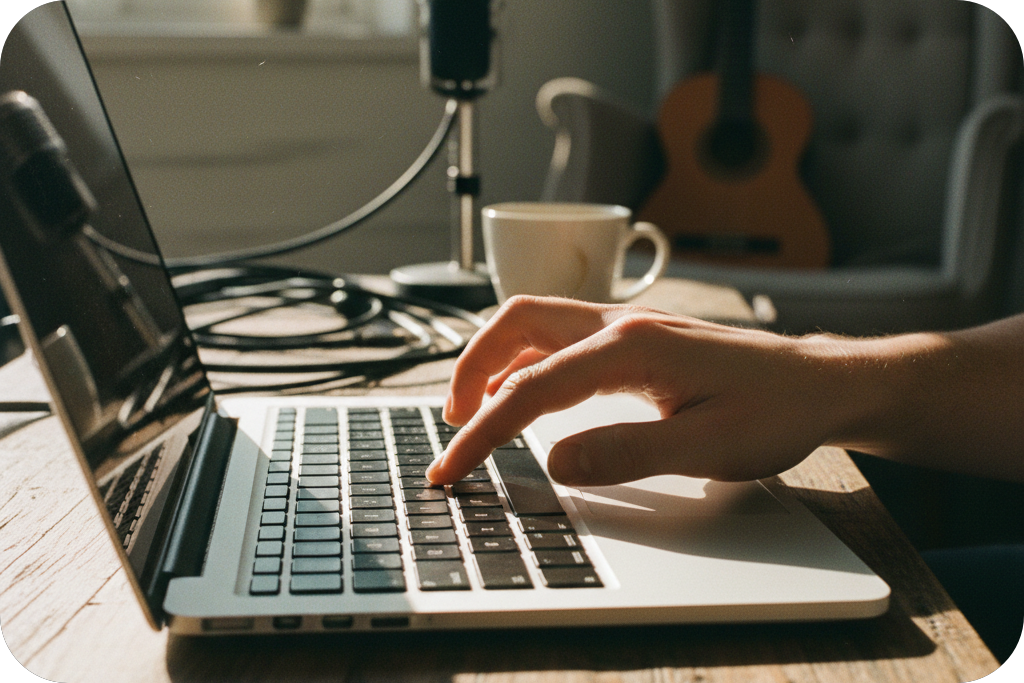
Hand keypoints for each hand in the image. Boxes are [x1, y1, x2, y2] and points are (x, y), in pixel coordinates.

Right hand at [426, 296, 852, 485]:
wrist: (819, 384)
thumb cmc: (775, 412)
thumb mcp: (706, 447)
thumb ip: (627, 453)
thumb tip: (556, 463)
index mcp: (632, 347)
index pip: (533, 387)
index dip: (483, 431)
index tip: (452, 467)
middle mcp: (622, 324)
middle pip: (517, 323)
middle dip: (471, 370)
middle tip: (451, 424)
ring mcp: (628, 326)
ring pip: (535, 324)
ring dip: (496, 361)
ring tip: (475, 412)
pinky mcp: (636, 339)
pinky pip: (562, 339)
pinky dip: (527, 365)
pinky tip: (528, 399)